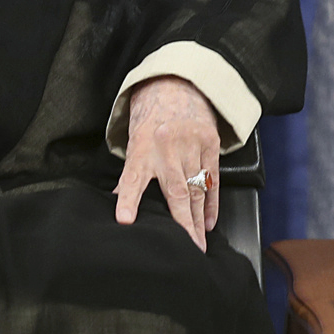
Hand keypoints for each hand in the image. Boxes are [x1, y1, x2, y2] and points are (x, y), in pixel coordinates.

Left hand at [115, 75, 221, 247]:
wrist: (176, 85)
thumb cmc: (151, 118)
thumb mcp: (134, 142)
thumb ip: (131, 175)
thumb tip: (121, 207)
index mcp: (142, 146)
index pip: (132, 178)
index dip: (128, 200)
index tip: (125, 220)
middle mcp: (168, 145)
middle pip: (176, 190)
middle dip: (182, 223)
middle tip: (188, 248)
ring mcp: (192, 143)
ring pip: (197, 188)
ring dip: (197, 218)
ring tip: (198, 243)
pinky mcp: (211, 142)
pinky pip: (213, 178)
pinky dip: (212, 202)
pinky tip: (208, 222)